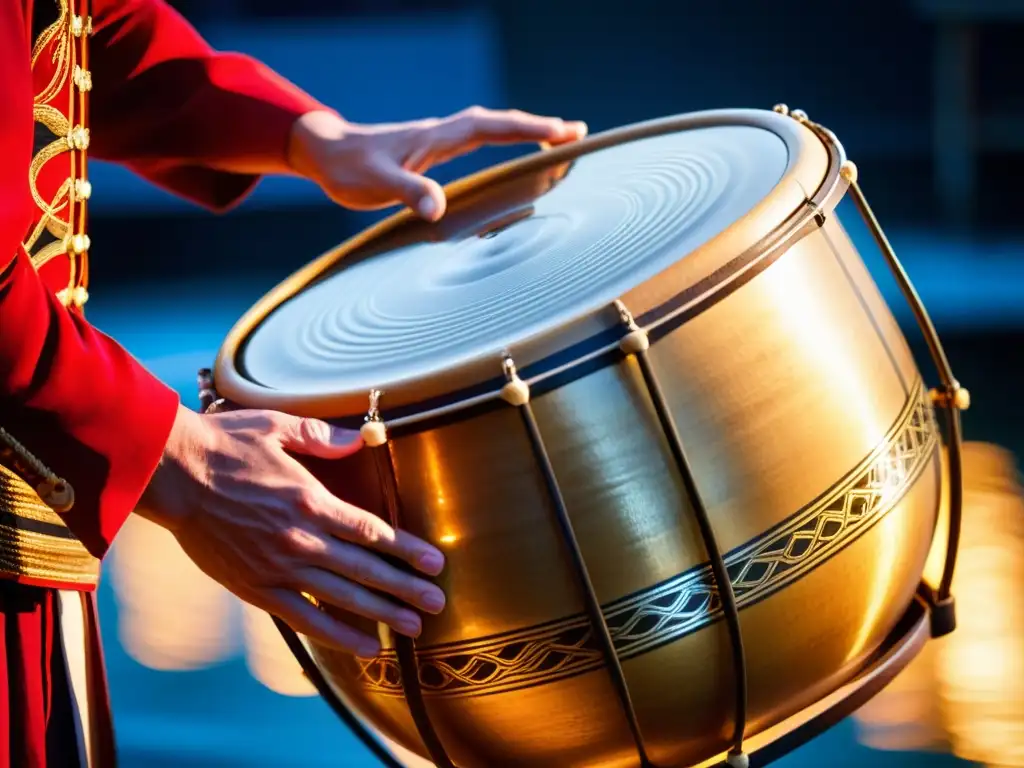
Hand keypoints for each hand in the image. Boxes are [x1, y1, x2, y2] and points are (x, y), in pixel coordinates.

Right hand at [137, 405, 445, 656]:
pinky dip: (336, 636)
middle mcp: (300, 540)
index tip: (435, 563)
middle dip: (406, 588)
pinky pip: (303, 620)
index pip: (372, 531)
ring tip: (414, 628)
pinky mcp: (256, 588)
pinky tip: (363, 647)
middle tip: (437, 603)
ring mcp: (278, 568)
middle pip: (365, 570)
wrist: (172, 474)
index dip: (407, 549)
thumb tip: (360, 437)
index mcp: (311, 501)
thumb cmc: (226, 445)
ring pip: (341, 599)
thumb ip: (322, 437)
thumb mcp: (278, 427)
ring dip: (381, 615)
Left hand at [287, 106, 587, 220]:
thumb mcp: (374, 185)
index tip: (561, 134)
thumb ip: (407, 192)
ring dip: (526, 129)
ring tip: (560, 137)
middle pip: (500, 121)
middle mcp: (443, 133)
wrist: (324, 151)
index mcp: (436, 138)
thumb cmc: (348, 168)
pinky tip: (514, 147)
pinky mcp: (433, 149)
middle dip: (539, 126)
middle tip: (578, 133)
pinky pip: (480, 138)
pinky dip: (505, 138)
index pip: (491, 128)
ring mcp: (439, 139)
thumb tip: (437, 208)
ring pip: (492, 127)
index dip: (527, 130)